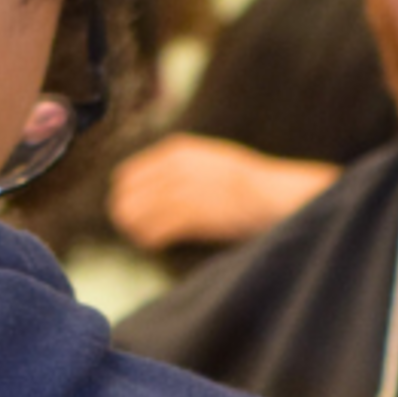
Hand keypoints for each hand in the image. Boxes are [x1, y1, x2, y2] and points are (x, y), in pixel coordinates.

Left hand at [108, 133, 338, 249]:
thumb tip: (151, 187)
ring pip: (134, 216)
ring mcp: (180, 190)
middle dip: (128, 216)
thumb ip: (178, 167)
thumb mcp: (208, 158)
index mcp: (175, 151)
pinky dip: (151, 241)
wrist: (271, 193)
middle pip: (125, 197)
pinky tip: (160, 245)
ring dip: (137, 231)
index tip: (136, 212)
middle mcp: (172, 168)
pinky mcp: (189, 215)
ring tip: (149, 239)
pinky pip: (153, 232)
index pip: (126, 176)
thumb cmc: (245, 181)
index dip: (127, 197)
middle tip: (138, 230)